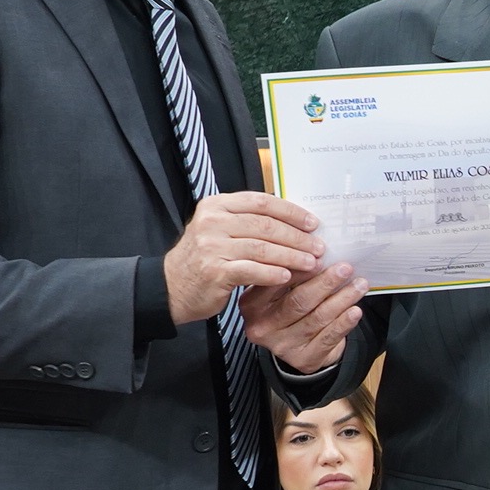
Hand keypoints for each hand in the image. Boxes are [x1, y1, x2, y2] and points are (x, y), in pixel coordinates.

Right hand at [165, 191, 324, 325]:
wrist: (171, 287)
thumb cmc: (203, 259)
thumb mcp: (219, 230)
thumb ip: (248, 221)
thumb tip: (294, 221)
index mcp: (216, 206)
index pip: (261, 202)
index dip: (291, 212)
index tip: (313, 223)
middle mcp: (212, 222)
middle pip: (265, 225)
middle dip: (297, 237)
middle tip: (319, 247)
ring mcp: (211, 246)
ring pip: (263, 248)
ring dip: (292, 256)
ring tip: (312, 263)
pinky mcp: (214, 271)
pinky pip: (253, 270)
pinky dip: (274, 273)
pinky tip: (289, 277)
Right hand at [240, 259, 365, 373]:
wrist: (295, 346)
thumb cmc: (288, 309)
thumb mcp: (278, 290)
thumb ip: (290, 273)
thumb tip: (316, 254)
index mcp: (252, 304)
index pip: (277, 283)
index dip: (301, 269)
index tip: (320, 256)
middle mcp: (263, 327)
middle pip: (298, 301)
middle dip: (326, 283)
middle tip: (345, 268)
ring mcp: (282, 346)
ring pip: (317, 318)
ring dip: (342, 299)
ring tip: (359, 285)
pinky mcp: (303, 359)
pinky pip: (328, 338)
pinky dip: (344, 323)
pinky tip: (355, 310)